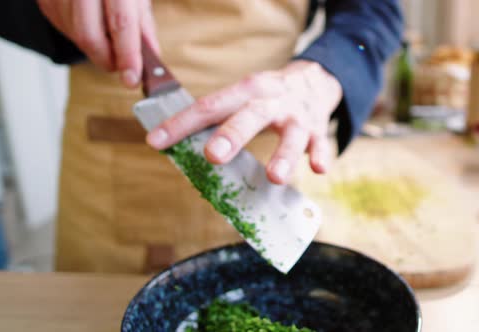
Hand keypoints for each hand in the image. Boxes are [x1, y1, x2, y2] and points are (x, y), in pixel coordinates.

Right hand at [37, 0, 158, 87]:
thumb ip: (143, 27)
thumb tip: (150, 58)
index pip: (120, 24)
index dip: (127, 55)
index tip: (132, 78)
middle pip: (89, 36)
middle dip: (108, 59)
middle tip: (121, 66)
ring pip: (76, 36)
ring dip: (97, 47)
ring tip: (108, 34)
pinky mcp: (45, 1)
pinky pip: (65, 29)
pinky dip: (82, 35)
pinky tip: (91, 22)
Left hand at [147, 60, 342, 183]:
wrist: (316, 80)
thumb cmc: (268, 96)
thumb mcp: (243, 96)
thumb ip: (217, 117)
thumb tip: (174, 145)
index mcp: (246, 90)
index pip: (210, 106)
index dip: (182, 124)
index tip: (156, 141)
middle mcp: (271, 100)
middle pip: (250, 116)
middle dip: (232, 136)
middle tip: (212, 156)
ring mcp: (297, 116)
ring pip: (291, 135)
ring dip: (283, 156)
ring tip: (274, 177)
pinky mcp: (318, 129)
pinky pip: (320, 144)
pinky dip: (321, 155)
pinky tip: (318, 169)